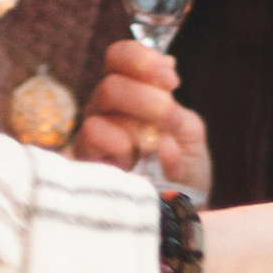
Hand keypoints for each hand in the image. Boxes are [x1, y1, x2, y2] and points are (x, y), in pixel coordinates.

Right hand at [78, 37, 212, 196]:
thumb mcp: (189, 134)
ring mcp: (92, 132)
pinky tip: (132, 162)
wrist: (178, 215)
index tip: (172, 82)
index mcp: (132, 93)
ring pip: (105, 99)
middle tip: (170, 120)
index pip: (119, 57)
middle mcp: (106, 108)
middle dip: (149, 98)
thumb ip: (177, 107)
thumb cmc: (183, 172)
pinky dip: (121, 143)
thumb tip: (165, 80)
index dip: (143, 60)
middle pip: (113, 81)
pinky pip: (93, 130)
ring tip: (155, 149)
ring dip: (140, 122)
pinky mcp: (83, 157)